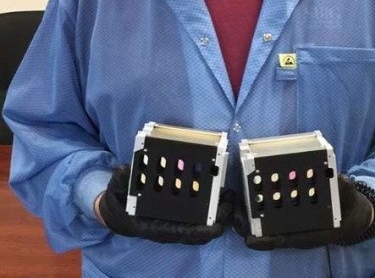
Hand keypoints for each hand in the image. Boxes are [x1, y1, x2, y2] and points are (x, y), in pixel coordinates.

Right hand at [97, 165, 233, 244]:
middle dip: (218, 219)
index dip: (202, 231)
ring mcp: (176, 221)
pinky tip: (218, 191)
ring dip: (218, 212)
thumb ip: (120, 180)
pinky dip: (211, 205)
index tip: (218, 225)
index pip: (184, 233)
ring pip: (203, 224)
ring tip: (229, 194)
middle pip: (201, 231)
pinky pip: (199, 213)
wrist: (117, 210)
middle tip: (229, 200)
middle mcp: (170, 227)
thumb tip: (123, 170)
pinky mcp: (179, 212)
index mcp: (157, 226)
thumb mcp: (117, 189)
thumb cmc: (119, 203)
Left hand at [233, 174, 372, 249]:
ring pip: (263, 220)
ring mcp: (288, 218)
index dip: (265, 240)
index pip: (282, 238)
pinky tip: (245, 190)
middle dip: (248, 225)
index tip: (249, 240)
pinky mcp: (285, 207)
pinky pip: (267, 208)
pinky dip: (255, 202)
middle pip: (265, 231)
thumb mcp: (348, 198)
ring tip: (234, 202)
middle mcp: (294, 227)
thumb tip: (342, 180)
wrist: (347, 213)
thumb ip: (345, 190)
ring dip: (248, 214)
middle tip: (234, 214)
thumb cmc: (345, 208)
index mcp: (307, 231)